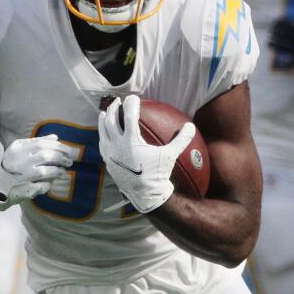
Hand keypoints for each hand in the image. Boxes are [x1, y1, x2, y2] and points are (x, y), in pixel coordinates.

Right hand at [0, 136, 73, 210]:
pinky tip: (54, 180)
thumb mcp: (19, 148)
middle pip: (46, 156)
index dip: (59, 147)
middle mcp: (19, 161)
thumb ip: (37, 142)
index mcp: (18, 148)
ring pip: (45, 171)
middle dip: (61, 158)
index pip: (43, 144)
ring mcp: (21, 176)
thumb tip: (55, 138)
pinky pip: (42, 185)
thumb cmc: (10, 163)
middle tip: (69, 160)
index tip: (68, 150)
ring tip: (63, 170)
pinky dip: (50, 182)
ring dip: (57, 170)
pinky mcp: (24, 189)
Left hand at [98, 95, 194, 213]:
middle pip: (111, 120)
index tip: (134, 98)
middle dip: (114, 108)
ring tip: (105, 113)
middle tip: (117, 101)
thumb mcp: (170, 155)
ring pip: (103, 131)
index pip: (129, 115)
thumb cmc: (158, 174)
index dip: (131, 104)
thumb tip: (191, 126)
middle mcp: (117, 145)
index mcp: (131, 141)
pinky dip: (103, 135)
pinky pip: (102, 144)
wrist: (145, 195)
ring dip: (104, 120)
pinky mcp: (107, 161)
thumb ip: (181, 140)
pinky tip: (105, 134)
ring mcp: (110, 153)